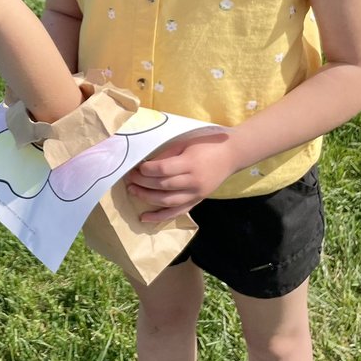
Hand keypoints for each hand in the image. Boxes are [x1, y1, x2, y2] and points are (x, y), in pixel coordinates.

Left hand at [125, 128, 239, 221]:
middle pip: (163, 186)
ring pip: (167, 201)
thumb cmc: (206, 143)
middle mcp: (193, 182)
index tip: (136, 166)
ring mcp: (196, 194)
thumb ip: (167, 154)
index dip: (146, 170)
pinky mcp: (197, 201)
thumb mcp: (185, 143)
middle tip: (129, 178)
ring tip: (132, 191)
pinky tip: (144, 218)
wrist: (231, 154)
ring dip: (147, 198)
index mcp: (190, 164)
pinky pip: (177, 212)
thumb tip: (145, 163)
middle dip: (142, 183)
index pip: (163, 170)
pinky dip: (160, 217)